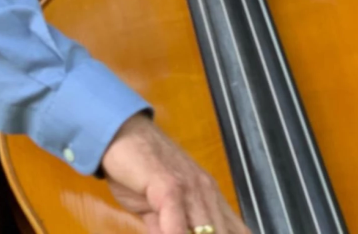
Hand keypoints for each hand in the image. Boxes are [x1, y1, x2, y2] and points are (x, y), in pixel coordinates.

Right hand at [101, 113, 250, 233]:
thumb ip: (169, 230)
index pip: (236, 233)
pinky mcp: (168, 184)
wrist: (121, 133)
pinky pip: (176, 220)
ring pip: (205, 232)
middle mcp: (207, 193)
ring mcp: (190, 187)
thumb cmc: (140, 170)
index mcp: (210, 199)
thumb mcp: (159, 210)